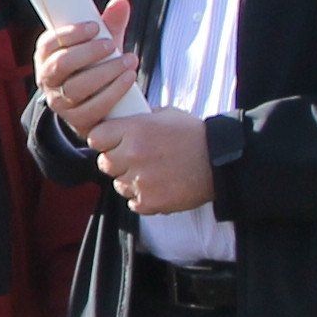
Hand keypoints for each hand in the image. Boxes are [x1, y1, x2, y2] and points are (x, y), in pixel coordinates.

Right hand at [35, 0, 138, 141]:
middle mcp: (48, 79)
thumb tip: (121, 3)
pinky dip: (113, 92)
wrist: (95, 103)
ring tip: (129, 60)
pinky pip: (93, 108)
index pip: (50, 43)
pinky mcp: (76, 120)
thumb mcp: (99, 43)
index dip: (71, 34)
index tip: (95, 26)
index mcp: (47, 55)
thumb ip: (109, 24)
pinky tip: (128, 78)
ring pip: (76, 88)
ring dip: (106, 72)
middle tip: (112, 44)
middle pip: (60, 65)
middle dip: (88, 53)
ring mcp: (60, 102)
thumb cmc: (94, 65)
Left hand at [92, 107, 214, 216]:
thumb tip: (122, 120)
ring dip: (129, 181)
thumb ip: (140, 118)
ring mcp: (141, 181)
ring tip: (150, 173)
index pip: (95, 139)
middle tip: (132, 159)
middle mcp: (133, 155)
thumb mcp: (166, 114)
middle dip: (115, 161)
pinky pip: (132, 203)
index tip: (110, 142)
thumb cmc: (194, 135)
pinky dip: (142, 198)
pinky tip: (157, 187)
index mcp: (134, 130)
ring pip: (118, 185)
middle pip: (104, 164)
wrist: (220, 161)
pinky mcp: (151, 202)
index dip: (103, 140)